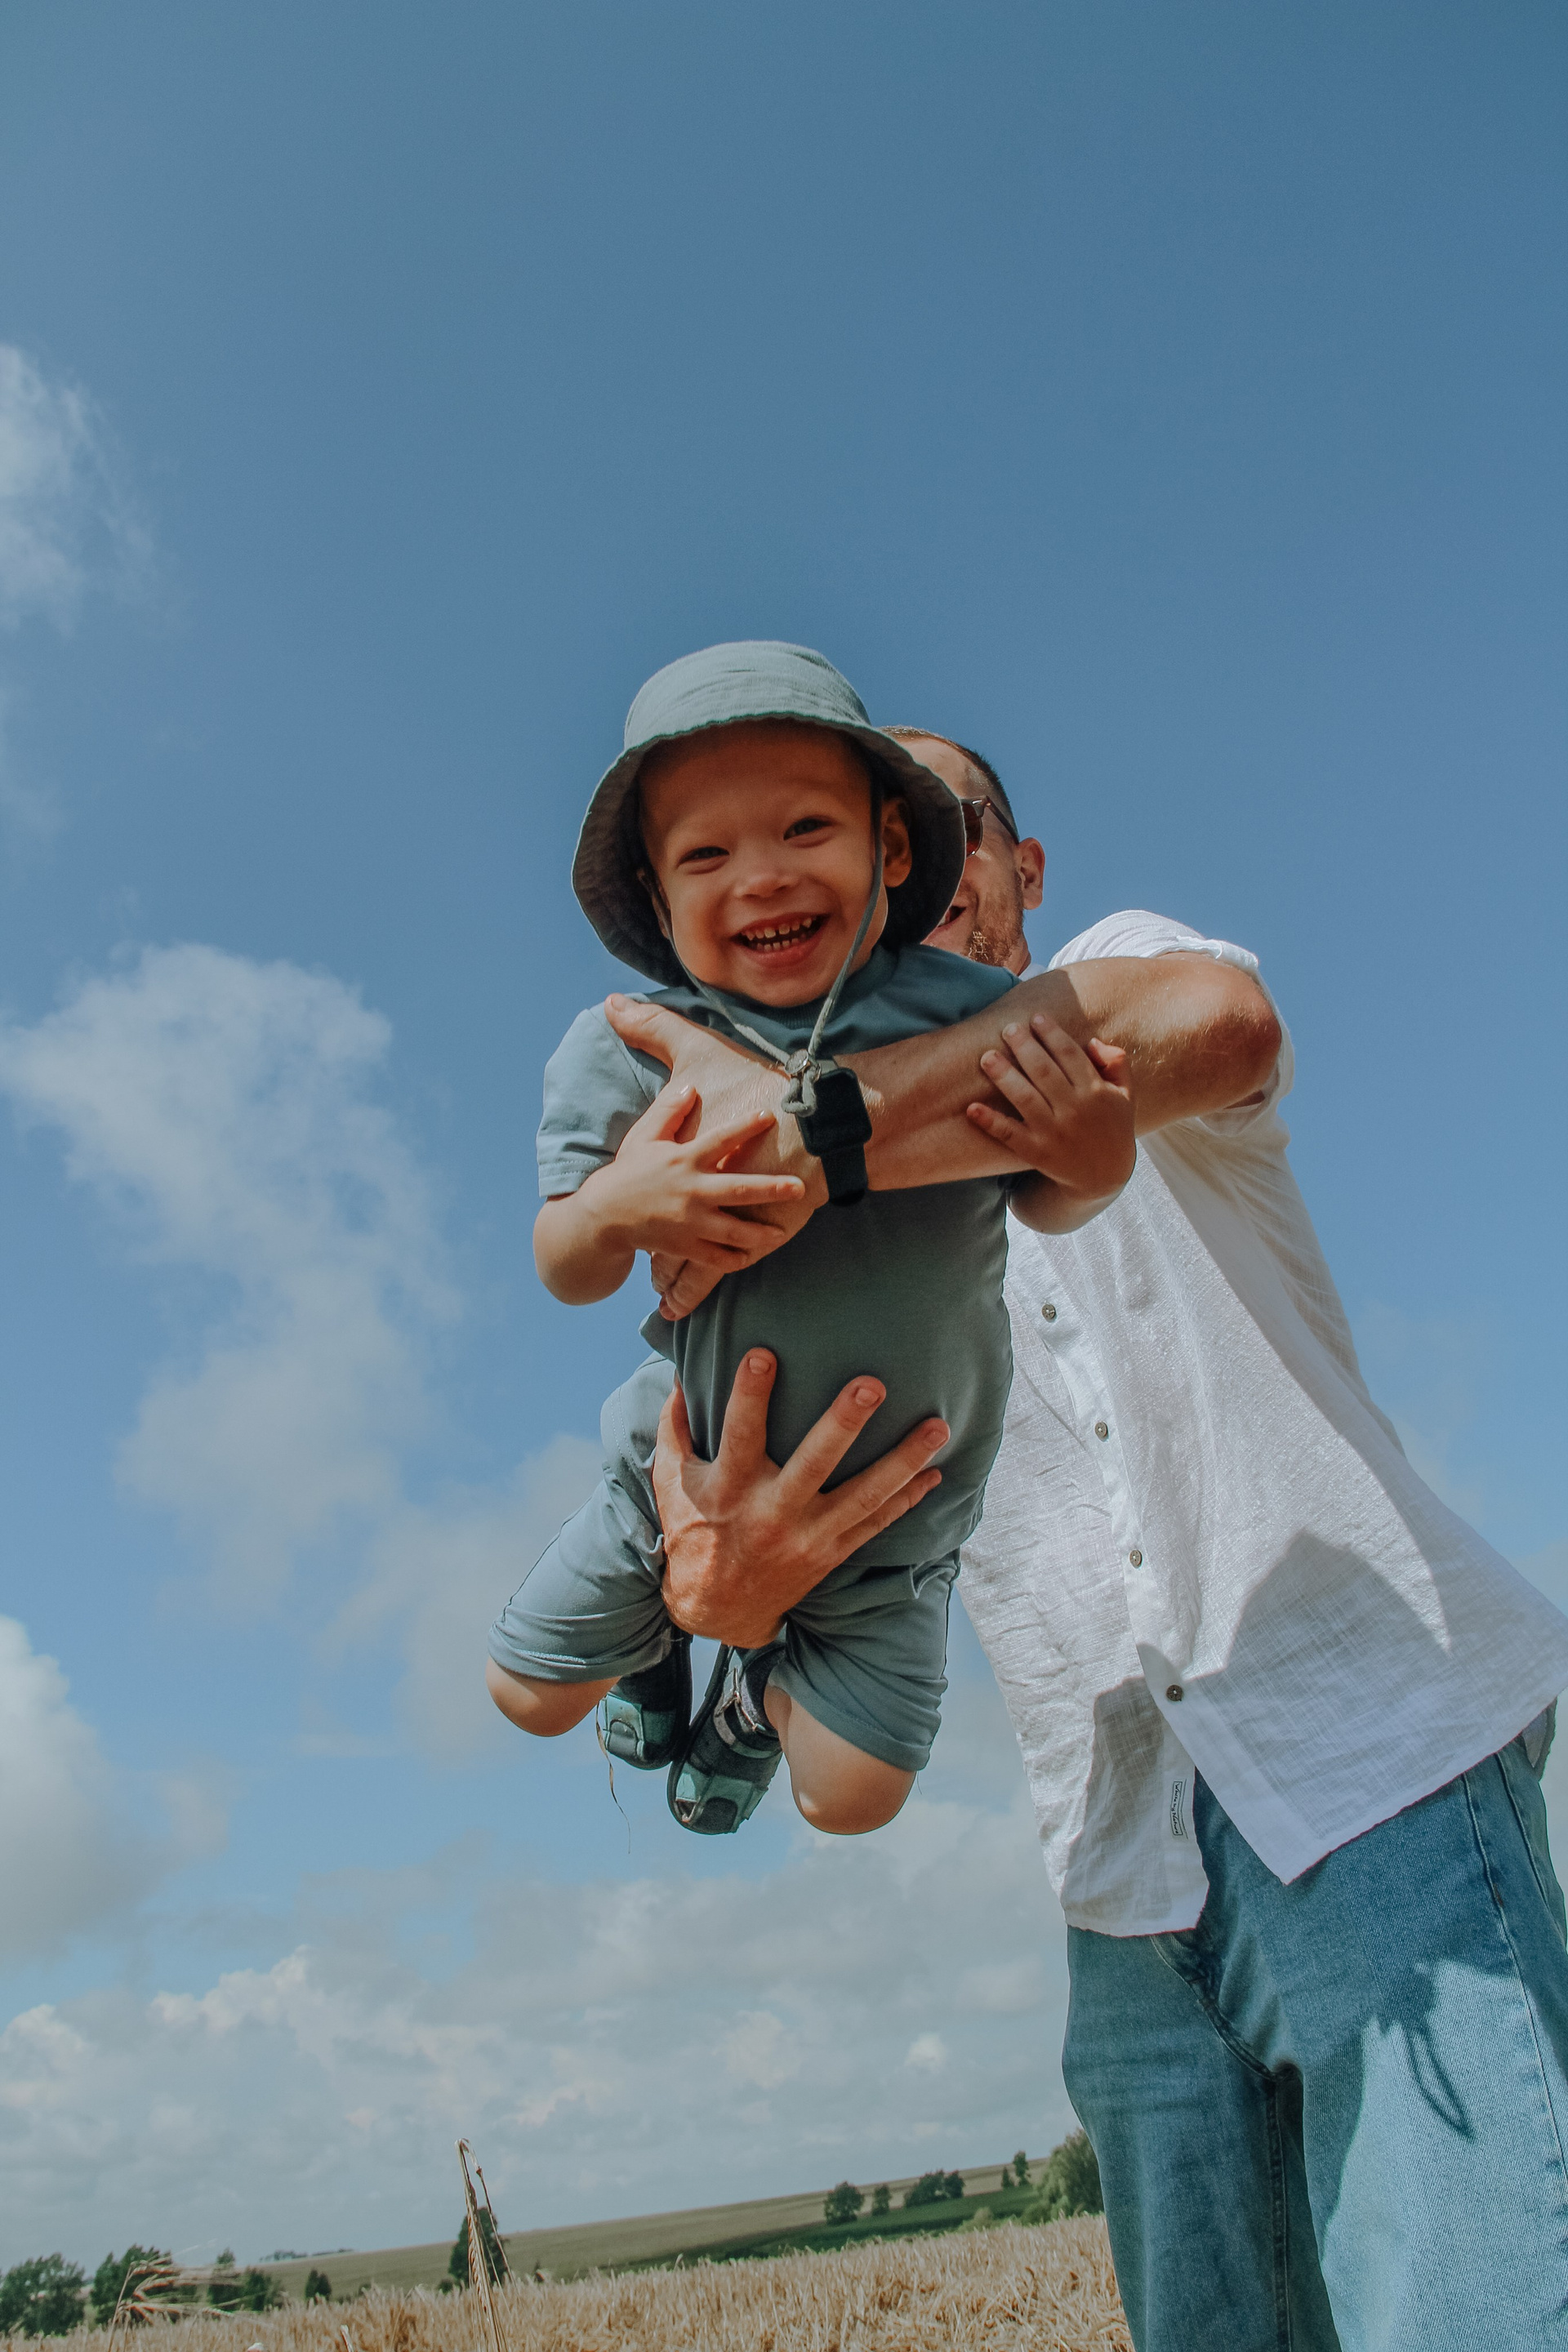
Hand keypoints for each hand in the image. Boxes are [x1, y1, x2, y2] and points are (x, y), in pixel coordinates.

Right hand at [606, 994, 825, 1317]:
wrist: (603, 1217)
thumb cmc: (629, 1172)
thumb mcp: (644, 1136)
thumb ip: (668, 1111)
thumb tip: (691, 1085)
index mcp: (683, 1159)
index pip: (720, 1139)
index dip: (746, 1127)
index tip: (770, 1116)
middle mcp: (691, 1191)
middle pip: (739, 1190)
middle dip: (772, 1189)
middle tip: (801, 1188)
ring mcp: (689, 1222)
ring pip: (733, 1231)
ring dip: (761, 1233)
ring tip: (783, 1231)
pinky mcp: (684, 1246)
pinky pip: (715, 1257)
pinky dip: (735, 1259)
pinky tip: (753, 1255)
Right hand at [654, 1350, 948, 1646]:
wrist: (718, 1609)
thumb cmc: (694, 1532)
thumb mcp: (673, 1482)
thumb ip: (675, 1427)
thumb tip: (681, 1372)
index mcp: (729, 1488)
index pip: (739, 1434)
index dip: (749, 1395)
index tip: (763, 1353)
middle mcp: (772, 1512)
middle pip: (814, 1464)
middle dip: (844, 1423)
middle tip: (872, 1385)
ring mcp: (808, 1535)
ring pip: (864, 1495)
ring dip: (904, 1460)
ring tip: (938, 1426)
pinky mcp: (832, 1553)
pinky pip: (877, 1524)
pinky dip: (908, 1499)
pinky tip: (935, 1472)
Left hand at [969, 1014, 1135, 1219]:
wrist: (1104, 1176)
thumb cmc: (1112, 1127)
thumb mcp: (1126, 1095)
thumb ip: (1117, 1064)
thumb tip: (1092, 1041)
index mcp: (1095, 1092)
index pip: (1070, 1055)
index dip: (1052, 1034)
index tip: (1036, 1018)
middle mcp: (1074, 1111)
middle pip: (1044, 1072)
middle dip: (1024, 1047)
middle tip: (1008, 1029)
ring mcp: (1054, 1133)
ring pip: (1026, 1099)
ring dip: (1004, 1076)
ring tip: (987, 1057)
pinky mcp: (1036, 1152)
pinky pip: (1010, 1135)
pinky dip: (990, 1122)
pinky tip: (972, 1108)